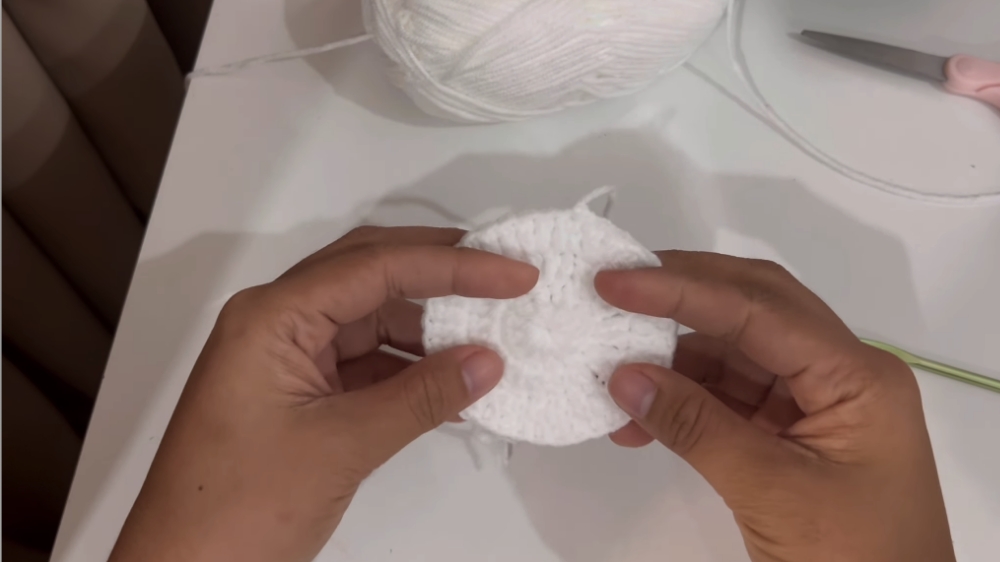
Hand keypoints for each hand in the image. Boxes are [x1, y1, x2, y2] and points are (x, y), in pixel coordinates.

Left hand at [109, 227, 537, 561]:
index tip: (515, 274)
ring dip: (430, 328)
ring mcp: (287, 359)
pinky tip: (455, 385)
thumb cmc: (240, 508)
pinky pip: (365, 363)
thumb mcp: (342, 446)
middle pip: (370, 274)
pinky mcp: (299, 394)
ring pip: (371, 320)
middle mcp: (277, 322)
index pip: (376, 267)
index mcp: (273, 317)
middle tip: (506, 277)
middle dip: (440, 272)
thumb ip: (421, 397)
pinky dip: (410, 370)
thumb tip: (489, 361)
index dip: (454, 265)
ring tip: (492, 337)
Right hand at [596, 252, 954, 561]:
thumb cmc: (853, 557)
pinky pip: (726, 394)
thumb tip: (622, 376)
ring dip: (671, 357)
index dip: (680, 290)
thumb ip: (695, 426)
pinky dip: (680, 399)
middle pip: (752, 306)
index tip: (615, 283)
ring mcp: (813, 400)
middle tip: (614, 288)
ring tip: (610, 367)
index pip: (758, 309)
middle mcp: (837, 372)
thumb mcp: (771, 491)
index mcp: (854, 375)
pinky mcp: (788, 431)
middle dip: (681, 293)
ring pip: (733, 350)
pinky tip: (637, 416)